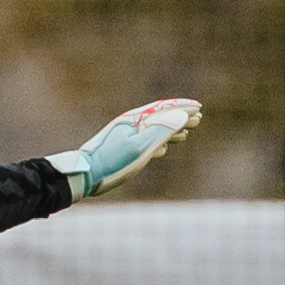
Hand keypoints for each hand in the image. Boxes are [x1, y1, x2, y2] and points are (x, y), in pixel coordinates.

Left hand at [50, 99, 199, 197]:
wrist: (84, 175)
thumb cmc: (113, 162)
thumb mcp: (140, 147)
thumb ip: (161, 131)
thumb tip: (181, 115)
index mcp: (135, 120)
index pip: (164, 110)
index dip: (182, 109)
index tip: (199, 109)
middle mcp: (131, 125)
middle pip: (160, 118)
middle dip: (179, 118)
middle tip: (198, 119)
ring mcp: (125, 136)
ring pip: (153, 130)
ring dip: (170, 131)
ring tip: (185, 133)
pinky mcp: (121, 149)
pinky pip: (145, 142)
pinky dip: (158, 142)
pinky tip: (163, 149)